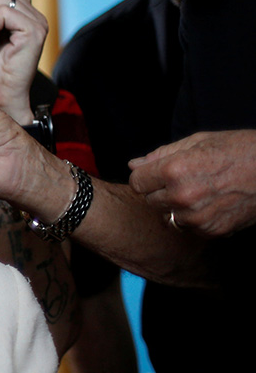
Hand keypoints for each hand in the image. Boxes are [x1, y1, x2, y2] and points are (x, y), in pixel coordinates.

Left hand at [129, 129, 255, 237]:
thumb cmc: (238, 149)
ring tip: (201, 191)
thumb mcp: (198, 141)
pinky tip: (213, 203)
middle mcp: (183, 197)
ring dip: (177, 206)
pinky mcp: (213, 231)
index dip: (146, 176)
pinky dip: (196, 218)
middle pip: (150, 200)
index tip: (156, 173)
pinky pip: (190, 227)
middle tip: (184, 179)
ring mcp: (198, 217)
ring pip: (169, 216)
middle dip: (160, 190)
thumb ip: (161, 155)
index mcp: (175, 170)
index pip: (137, 182)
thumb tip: (134, 164)